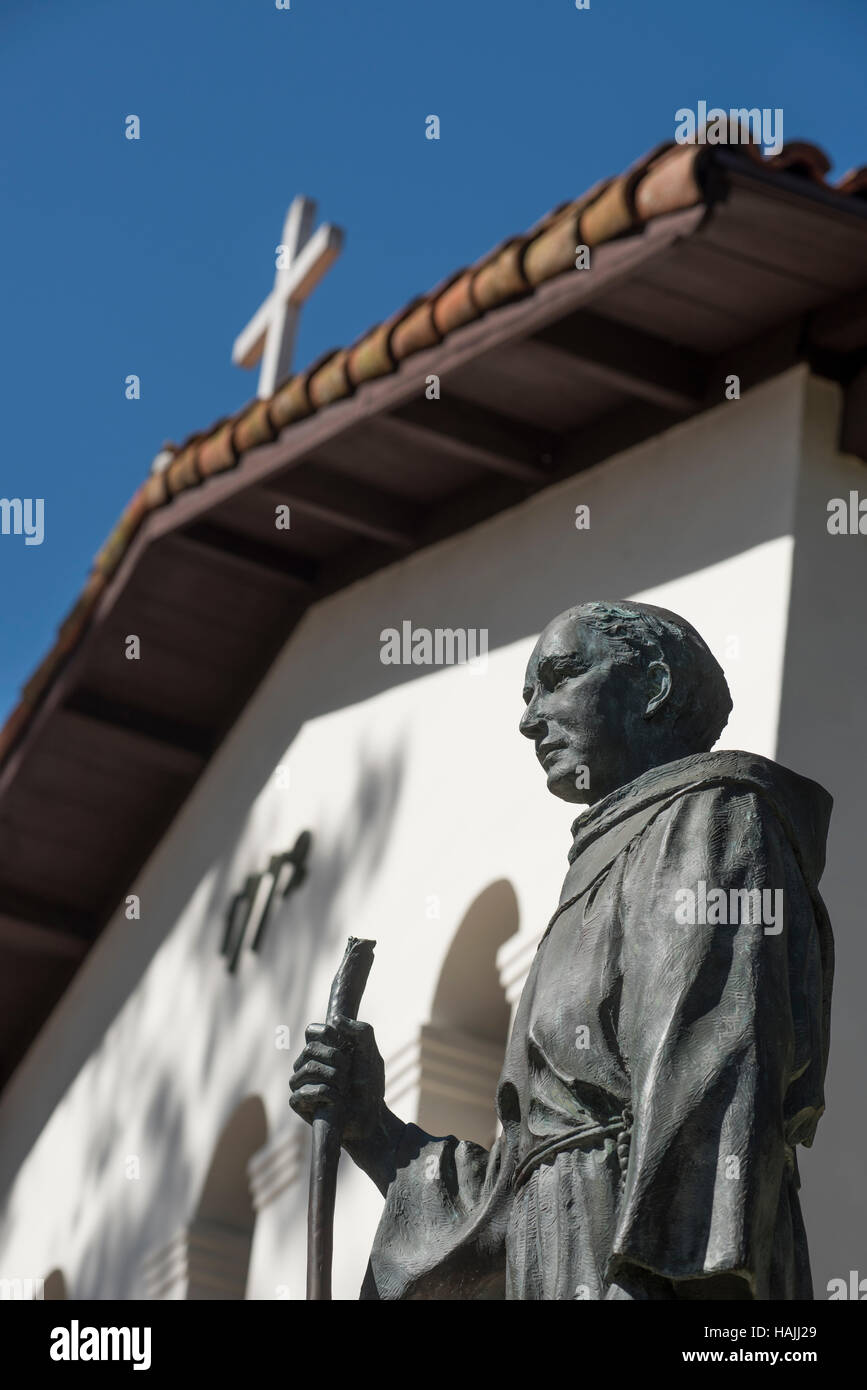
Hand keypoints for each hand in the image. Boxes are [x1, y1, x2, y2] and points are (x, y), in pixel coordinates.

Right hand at [289, 1016, 385, 1145]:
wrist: (371, 1113)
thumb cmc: (368, 1083)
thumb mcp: (370, 1052)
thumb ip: (360, 1030)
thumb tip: (335, 1020)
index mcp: (322, 1048)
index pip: (312, 1030)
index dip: (328, 1034)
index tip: (343, 1045)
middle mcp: (307, 1062)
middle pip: (311, 1048)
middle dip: (337, 1060)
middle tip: (348, 1073)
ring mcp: (300, 1082)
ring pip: (308, 1068)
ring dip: (333, 1078)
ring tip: (343, 1088)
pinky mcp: (297, 1102)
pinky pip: (303, 1092)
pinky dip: (325, 1095)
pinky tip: (335, 1101)